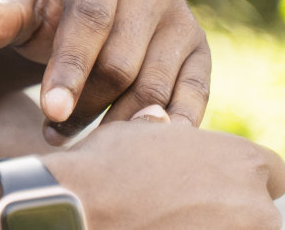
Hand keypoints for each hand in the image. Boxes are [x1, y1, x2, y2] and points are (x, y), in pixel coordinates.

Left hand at [0, 0, 207, 142]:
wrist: (82, 9)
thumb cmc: (44, 9)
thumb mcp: (15, 6)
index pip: (89, 20)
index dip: (69, 69)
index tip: (49, 111)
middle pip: (122, 61)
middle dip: (85, 104)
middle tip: (53, 131)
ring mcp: (182, 14)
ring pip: (155, 87)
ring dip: (116, 124)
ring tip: (78, 138)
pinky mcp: (202, 48)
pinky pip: (192, 97)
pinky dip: (165, 128)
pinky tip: (133, 144)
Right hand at [50, 121, 284, 229]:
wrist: (76, 209)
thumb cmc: (105, 168)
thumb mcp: (135, 131)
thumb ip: (162, 129)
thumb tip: (160, 121)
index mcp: (242, 161)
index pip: (273, 171)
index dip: (243, 177)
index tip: (217, 185)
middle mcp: (254, 207)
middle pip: (257, 211)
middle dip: (227, 209)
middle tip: (180, 207)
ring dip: (210, 227)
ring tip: (163, 221)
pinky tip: (153, 229)